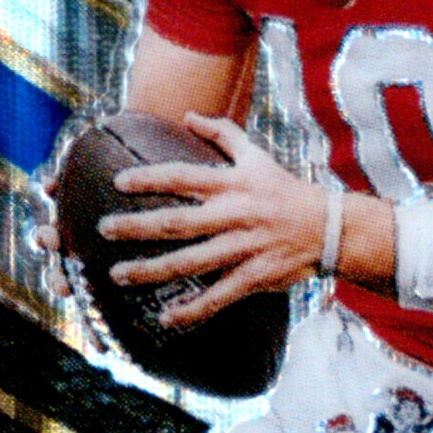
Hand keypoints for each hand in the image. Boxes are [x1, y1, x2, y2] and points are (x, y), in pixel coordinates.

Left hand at [101, 119, 333, 324]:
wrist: (328, 227)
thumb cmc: (285, 189)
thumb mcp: (257, 156)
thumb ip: (222, 133)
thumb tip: (188, 114)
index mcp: (233, 184)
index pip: (184, 176)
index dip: (151, 179)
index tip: (119, 181)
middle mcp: (235, 214)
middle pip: (178, 222)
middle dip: (138, 227)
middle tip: (104, 229)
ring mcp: (244, 247)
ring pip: (191, 262)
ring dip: (152, 270)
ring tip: (119, 275)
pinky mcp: (255, 275)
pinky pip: (219, 296)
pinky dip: (193, 310)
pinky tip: (166, 318)